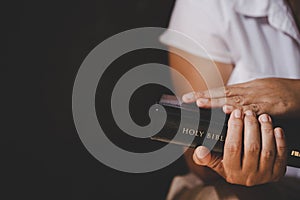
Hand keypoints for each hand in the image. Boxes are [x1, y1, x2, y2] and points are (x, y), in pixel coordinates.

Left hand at [182, 78, 299, 116]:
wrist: (297, 92)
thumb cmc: (276, 91)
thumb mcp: (254, 91)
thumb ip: (238, 97)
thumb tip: (223, 103)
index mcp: (242, 90)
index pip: (218, 91)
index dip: (202, 94)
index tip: (186, 97)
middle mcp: (246, 93)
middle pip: (221, 94)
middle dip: (203, 97)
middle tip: (187, 100)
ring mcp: (256, 99)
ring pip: (232, 100)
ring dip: (216, 101)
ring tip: (200, 103)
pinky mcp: (268, 107)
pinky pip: (252, 110)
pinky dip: (239, 110)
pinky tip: (229, 111)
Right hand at [192, 110, 286, 185]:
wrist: (248, 179)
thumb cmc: (229, 166)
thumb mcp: (215, 163)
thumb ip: (204, 157)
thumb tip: (199, 150)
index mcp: (231, 171)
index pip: (232, 148)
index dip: (234, 128)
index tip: (235, 113)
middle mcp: (248, 175)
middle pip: (252, 147)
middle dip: (251, 126)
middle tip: (248, 112)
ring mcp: (264, 175)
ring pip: (267, 150)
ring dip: (265, 130)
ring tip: (262, 117)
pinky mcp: (278, 172)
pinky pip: (281, 155)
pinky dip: (280, 140)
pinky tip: (275, 128)